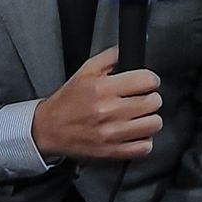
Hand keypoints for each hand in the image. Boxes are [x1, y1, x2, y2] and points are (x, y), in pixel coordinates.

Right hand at [31, 46, 163, 162]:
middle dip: (151, 98)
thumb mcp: (85, 71)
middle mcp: (108, 111)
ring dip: (150, 119)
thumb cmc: (68, 102)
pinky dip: (144, 141)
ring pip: (153, 124)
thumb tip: (127, 49)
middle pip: (153, 102)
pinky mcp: (112, 151)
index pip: (146, 80)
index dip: (150, 80)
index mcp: (102, 88)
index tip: (146, 83)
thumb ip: (109, 57)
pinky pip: (144, 147)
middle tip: (143, 99)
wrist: (48, 129)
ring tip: (140, 117)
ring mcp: (111, 133)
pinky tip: (135, 134)